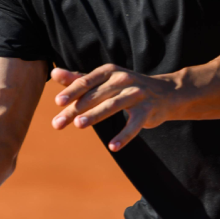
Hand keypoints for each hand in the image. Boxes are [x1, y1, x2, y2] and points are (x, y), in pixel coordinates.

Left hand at [50, 64, 175, 151]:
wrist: (165, 93)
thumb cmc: (126, 86)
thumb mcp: (104, 80)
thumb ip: (79, 79)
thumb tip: (53, 73)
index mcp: (108, 71)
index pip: (85, 81)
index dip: (71, 92)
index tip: (57, 103)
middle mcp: (122, 79)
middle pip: (94, 96)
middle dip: (75, 110)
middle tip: (57, 123)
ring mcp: (136, 94)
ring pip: (112, 105)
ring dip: (95, 115)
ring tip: (79, 125)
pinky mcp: (148, 110)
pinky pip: (134, 125)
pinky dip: (124, 136)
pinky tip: (113, 147)